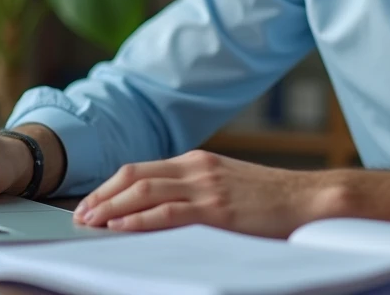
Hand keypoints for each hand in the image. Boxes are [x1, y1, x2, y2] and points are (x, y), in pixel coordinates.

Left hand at [72, 150, 337, 236]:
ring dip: (111, 208)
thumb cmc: (271, 199)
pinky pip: (168, 212)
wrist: (309, 198)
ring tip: (90, 223)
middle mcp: (197, 168)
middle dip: (102, 196)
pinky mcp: (217, 209)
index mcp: (198, 161)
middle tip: (80, 216)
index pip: (140, 168)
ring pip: (144, 192)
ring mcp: (207, 187)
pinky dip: (139, 220)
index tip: (90, 203)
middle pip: (134, 176)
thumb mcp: (228, 184)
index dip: (109, 186)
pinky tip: (122, 228)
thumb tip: (159, 208)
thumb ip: (196, 190)